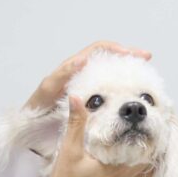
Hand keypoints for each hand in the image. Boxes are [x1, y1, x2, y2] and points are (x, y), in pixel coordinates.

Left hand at [25, 41, 151, 111]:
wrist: (30, 128)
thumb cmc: (37, 109)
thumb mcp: (48, 90)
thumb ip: (62, 75)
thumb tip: (81, 61)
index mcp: (74, 67)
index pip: (100, 49)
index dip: (117, 48)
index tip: (132, 54)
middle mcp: (82, 74)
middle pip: (110, 58)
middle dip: (129, 56)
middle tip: (147, 59)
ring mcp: (87, 88)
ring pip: (111, 74)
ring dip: (127, 72)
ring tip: (145, 76)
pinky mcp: (90, 102)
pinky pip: (108, 91)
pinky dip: (121, 90)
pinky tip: (130, 97)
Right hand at [40, 95, 151, 176]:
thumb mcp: (70, 149)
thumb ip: (76, 123)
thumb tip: (76, 98)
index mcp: (119, 167)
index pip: (145, 150)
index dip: (151, 138)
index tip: (150, 126)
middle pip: (150, 162)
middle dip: (150, 149)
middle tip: (149, 134)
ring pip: (148, 176)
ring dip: (148, 164)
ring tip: (146, 150)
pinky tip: (138, 171)